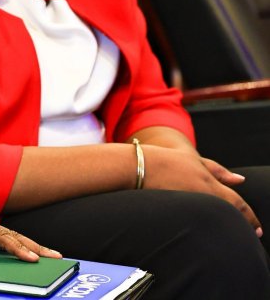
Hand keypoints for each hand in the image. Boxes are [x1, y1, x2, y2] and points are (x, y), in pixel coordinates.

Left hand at [0, 193, 60, 261]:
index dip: (15, 247)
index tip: (31, 258)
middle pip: (10, 235)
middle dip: (33, 245)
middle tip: (55, 257)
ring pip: (8, 236)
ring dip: (29, 245)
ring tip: (49, 256)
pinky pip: (0, 239)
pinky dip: (16, 245)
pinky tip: (26, 252)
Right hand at [141, 143, 261, 233]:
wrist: (136, 167)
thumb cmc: (164, 160)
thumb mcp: (193, 159)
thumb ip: (218, 170)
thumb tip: (240, 180)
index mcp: (210, 185)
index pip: (238, 205)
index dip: (250, 218)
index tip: (258, 229)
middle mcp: (203, 198)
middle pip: (229, 216)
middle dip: (241, 225)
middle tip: (249, 234)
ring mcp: (190, 208)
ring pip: (214, 222)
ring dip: (222, 228)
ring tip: (225, 234)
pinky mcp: (176, 216)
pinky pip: (196, 224)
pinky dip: (203, 228)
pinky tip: (201, 230)